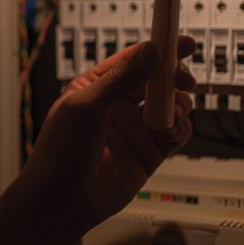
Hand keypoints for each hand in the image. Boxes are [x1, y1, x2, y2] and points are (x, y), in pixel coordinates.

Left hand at [23, 37, 195, 237]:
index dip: (160, 49)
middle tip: (183, 80)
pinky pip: (175, 133)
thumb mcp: (86, 106)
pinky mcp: (149, 152)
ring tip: (170, 114)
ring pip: (170, 105)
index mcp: (96, 86)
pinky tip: (171, 132)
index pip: (133, 59)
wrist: (61, 202)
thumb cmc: (60, 152)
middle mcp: (117, 105)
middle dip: (174, 77)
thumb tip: (151, 52)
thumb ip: (121, 79)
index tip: (183, 42)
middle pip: (156, 80)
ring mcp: (134, 128)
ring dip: (178, 104)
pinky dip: (180, 129)